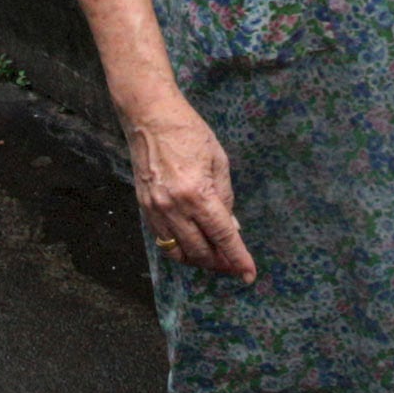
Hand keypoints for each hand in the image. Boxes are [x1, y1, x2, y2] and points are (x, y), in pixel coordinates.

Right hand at [126, 101, 255, 279]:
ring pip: (178, 252)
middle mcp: (174, 207)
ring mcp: (156, 210)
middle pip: (200, 251)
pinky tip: (192, 245)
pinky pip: (163, 240)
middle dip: (220, 263)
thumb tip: (230, 227)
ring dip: (199, 260)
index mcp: (197, 194)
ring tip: (214, 259)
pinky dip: (179, 249)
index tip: (249, 275)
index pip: (223, 236)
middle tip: (234, 265)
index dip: (238, 258)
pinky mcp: (144, 208)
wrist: (150, 117)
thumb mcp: (218, 161)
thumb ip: (225, 197)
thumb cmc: (189, 132)